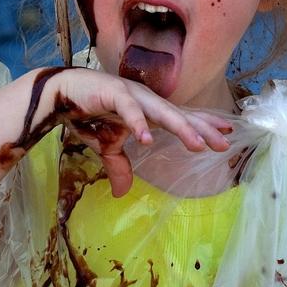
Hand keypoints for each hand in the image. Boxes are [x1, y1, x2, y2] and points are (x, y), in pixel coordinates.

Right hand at [40, 69, 231, 196]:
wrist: (57, 94)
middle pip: (179, 115)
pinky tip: (146, 140)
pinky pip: (128, 109)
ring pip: (161, 112)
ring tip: (198, 145)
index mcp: (148, 109)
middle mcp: (145, 99)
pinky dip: (138, 124)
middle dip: (203, 129)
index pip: (182, 116)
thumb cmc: (87, 115)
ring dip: (181, 127)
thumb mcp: (106, 146)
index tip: (229, 131)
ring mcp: (130, 94)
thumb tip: (122, 193)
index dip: (204, 123)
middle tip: (224, 144)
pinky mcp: (111, 92)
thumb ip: (119, 166)